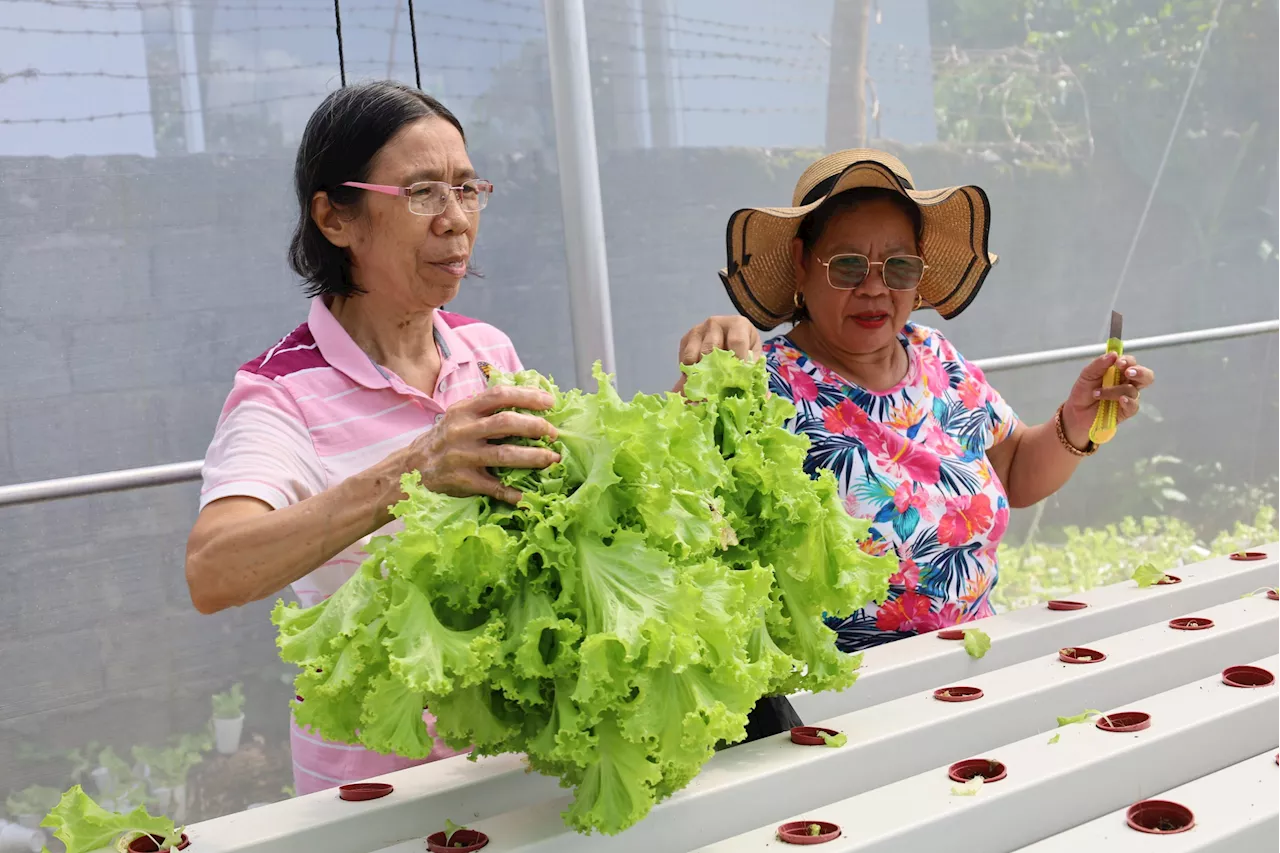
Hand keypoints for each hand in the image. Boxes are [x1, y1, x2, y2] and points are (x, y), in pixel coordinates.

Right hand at [408, 385, 559, 504]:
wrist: (412, 468)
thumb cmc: (445, 438)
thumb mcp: (459, 415)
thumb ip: (486, 408)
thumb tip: (528, 401)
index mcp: (464, 410)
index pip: (499, 395)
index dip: (527, 396)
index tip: (550, 403)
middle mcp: (463, 431)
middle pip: (506, 423)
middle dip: (536, 427)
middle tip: (554, 434)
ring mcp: (463, 456)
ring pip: (504, 455)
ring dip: (533, 457)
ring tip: (552, 459)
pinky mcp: (464, 481)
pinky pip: (494, 487)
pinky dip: (513, 493)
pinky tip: (529, 495)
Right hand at [674, 315, 761, 392]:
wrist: (731, 335)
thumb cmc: (745, 348)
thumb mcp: (754, 357)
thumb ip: (757, 374)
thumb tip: (763, 399)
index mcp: (738, 324)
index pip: (736, 342)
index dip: (736, 362)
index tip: (736, 382)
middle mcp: (716, 323)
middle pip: (710, 349)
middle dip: (713, 373)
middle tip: (717, 393)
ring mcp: (698, 330)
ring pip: (694, 356)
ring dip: (698, 376)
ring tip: (704, 392)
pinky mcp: (686, 339)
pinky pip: (684, 360)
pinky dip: (688, 374)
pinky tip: (696, 383)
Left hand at [1060, 352, 1155, 448]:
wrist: (1075, 411)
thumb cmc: (1083, 391)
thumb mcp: (1087, 374)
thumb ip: (1099, 364)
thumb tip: (1114, 354)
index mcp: (1119, 372)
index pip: (1131, 363)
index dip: (1128, 361)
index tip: (1119, 362)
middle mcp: (1127, 383)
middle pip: (1146, 376)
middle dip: (1140, 372)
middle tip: (1128, 373)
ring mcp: (1128, 397)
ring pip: (1133, 390)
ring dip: (1114, 390)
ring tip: (1097, 393)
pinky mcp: (1126, 411)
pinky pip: (1133, 406)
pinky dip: (1128, 402)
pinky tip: (1121, 400)